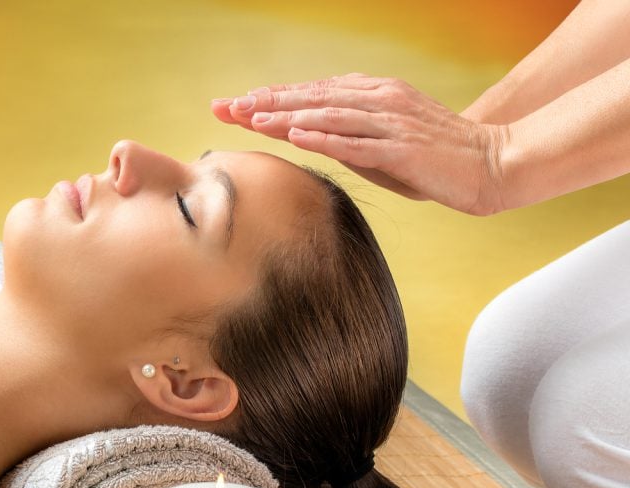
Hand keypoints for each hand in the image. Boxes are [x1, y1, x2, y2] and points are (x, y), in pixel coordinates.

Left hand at [211, 75, 510, 215]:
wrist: (490, 165)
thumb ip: (346, 137)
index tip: (234, 105)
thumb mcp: (383, 143)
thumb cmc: (433, 159)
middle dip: (265, 102)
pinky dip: (324, 137)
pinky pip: (356, 142)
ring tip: (250, 117)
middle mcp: (379, 101)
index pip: (312, 93)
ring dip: (286, 115)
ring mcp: (390, 122)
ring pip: (328, 114)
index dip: (272, 97)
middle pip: (312, 98)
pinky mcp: (402, 148)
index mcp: (372, 95)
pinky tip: (296, 135)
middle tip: (226, 107)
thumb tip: (306, 138)